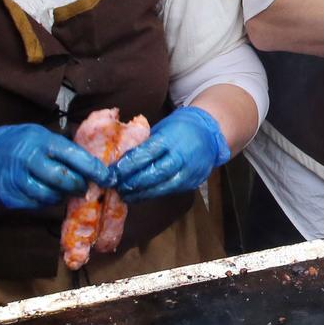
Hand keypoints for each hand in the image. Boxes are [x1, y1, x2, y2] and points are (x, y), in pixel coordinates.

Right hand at [0, 122, 114, 209]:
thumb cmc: (18, 143)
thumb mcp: (40, 135)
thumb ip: (63, 147)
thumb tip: (94, 161)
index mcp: (41, 141)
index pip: (73, 156)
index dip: (93, 168)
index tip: (107, 177)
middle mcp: (28, 160)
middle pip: (63, 179)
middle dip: (79, 185)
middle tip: (85, 187)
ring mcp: (17, 180)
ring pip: (50, 195)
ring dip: (62, 195)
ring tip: (64, 189)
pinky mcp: (9, 197)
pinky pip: (36, 204)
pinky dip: (46, 200)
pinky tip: (46, 192)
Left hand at [113, 107, 230, 198]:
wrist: (211, 133)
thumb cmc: (180, 128)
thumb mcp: (162, 130)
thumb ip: (145, 144)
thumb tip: (121, 159)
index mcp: (170, 138)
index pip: (145, 154)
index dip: (127, 165)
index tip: (112, 172)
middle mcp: (181, 156)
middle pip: (153, 173)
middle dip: (132, 182)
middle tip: (116, 187)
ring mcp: (189, 171)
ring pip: (162, 187)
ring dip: (141, 193)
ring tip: (125, 196)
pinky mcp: (192, 182)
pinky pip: (170, 191)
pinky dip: (153, 194)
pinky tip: (140, 196)